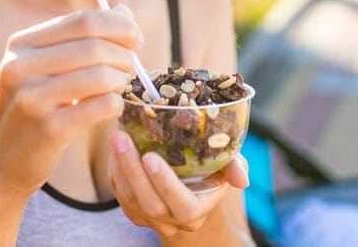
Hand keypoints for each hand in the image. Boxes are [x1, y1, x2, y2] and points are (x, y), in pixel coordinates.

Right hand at [0, 5, 142, 196]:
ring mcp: (31, 98)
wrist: (4, 161)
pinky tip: (111, 107)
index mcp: (21, 44)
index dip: (118, 26)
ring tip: (120, 86)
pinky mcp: (48, 128)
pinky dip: (116, 104)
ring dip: (121, 79)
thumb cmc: (36, 107)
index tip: (135, 38)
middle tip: (131, 66)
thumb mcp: (50, 67)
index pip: (83, 21)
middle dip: (124, 54)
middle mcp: (20, 67)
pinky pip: (102, 105)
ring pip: (101, 75)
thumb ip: (84, 38)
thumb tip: (124, 11)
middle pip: (94, 46)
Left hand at [108, 130, 249, 236]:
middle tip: (121, 138)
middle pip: (150, 203)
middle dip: (132, 170)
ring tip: (116, 136)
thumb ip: (234, 167)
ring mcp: (150, 219)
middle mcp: (173, 221)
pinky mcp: (133, 212)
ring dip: (120, 168)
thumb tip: (242, 179)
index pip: (182, 205)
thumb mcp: (228, 163)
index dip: (165, 184)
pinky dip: (115, 171)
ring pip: (129, 200)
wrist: (193, 185)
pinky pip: (119, 195)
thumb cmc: (213, 168)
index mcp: (197, 211)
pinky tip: (115, 147)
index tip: (150, 157)